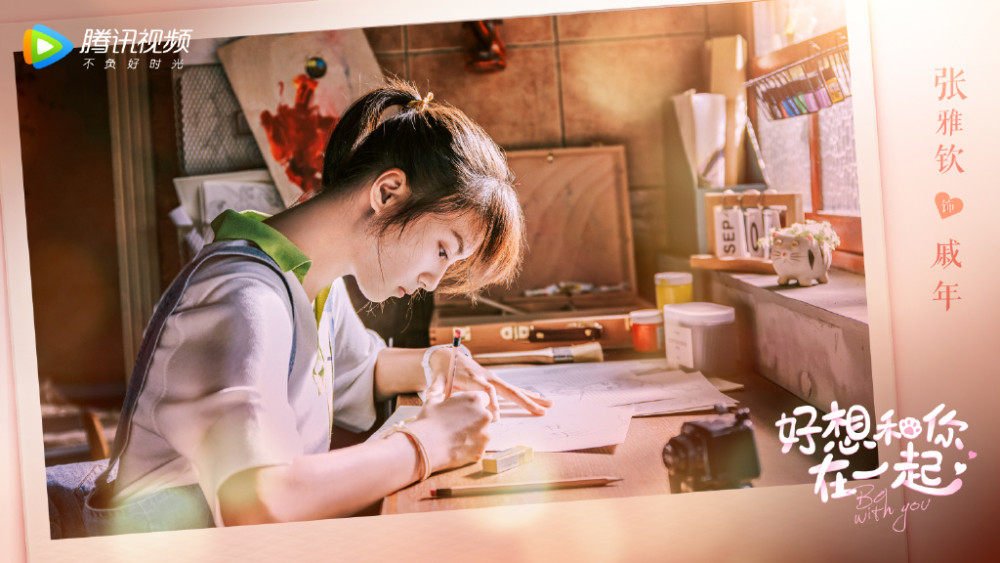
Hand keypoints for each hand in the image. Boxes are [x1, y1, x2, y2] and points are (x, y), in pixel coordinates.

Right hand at [410, 391, 491, 471]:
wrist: (426, 446)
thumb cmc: (428, 422)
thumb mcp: (433, 402)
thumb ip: (442, 397)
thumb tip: (442, 397)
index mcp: (475, 399)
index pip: (483, 398)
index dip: (474, 404)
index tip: (467, 409)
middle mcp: (484, 415)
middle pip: (484, 416)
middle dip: (475, 420)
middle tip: (460, 425)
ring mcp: (485, 434)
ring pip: (482, 433)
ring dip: (473, 434)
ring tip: (456, 438)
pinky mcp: (481, 451)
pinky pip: (478, 447)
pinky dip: (470, 448)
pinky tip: (456, 448)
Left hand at [424, 348, 553, 420]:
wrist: (447, 355)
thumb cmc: (443, 370)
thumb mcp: (438, 379)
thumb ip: (435, 388)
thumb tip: (430, 396)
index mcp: (473, 377)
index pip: (487, 390)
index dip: (493, 402)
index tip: (496, 417)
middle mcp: (487, 376)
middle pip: (507, 389)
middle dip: (523, 400)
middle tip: (538, 411)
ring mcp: (494, 378)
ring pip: (514, 389)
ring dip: (532, 398)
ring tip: (549, 405)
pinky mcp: (496, 381)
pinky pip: (513, 390)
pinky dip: (527, 395)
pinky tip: (541, 401)